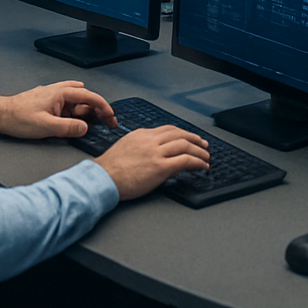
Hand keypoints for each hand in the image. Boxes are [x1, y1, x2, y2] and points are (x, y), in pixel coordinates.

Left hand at [0, 81, 116, 139]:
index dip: (103, 106)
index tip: (111, 116)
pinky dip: (76, 114)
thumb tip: (85, 128)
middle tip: (106, 122)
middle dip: (97, 110)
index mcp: (61, 93)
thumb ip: (68, 127)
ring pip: (77, 103)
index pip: (89, 96)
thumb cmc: (18, 117)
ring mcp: (54, 98)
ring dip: (87, 112)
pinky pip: (68, 107)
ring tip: (94, 125)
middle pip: (85, 99)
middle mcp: (59, 92)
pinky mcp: (49, 105)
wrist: (0, 115)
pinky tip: (76, 123)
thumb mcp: (45, 126)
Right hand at [95, 125, 210, 199]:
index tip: (189, 137)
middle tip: (203, 144)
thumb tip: (155, 153)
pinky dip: (197, 162)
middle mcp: (150, 140)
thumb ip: (141, 146)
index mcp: (142, 134)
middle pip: (180, 134)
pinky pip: (185, 160)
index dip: (182, 133)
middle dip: (194, 139)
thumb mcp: (126, 148)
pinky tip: (202, 166)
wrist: (102, 179)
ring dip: (199, 151)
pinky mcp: (160, 167)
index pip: (168, 129)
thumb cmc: (109, 169)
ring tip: (206, 156)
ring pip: (185, 146)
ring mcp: (156, 153)